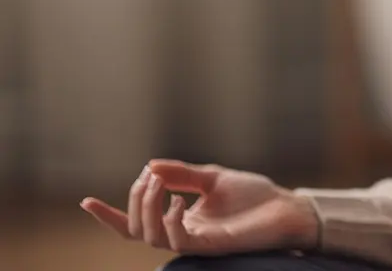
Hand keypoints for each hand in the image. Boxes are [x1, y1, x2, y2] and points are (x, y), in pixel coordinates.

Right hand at [80, 160, 318, 255]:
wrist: (286, 207)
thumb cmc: (255, 195)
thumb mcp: (213, 177)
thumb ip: (182, 173)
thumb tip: (149, 165)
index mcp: (180, 218)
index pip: (137, 223)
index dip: (110, 216)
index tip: (85, 200)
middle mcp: (183, 233)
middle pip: (138, 228)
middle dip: (135, 199)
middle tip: (149, 176)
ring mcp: (196, 242)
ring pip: (151, 236)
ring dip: (148, 207)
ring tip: (159, 183)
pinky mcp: (212, 246)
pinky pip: (179, 241)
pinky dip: (171, 221)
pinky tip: (178, 201)